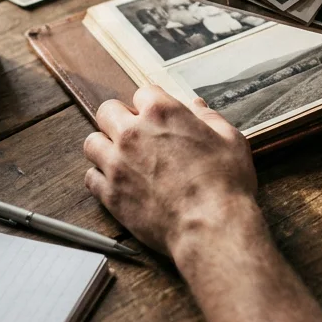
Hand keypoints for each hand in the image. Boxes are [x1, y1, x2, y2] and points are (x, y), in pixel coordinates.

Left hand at [83, 86, 258, 256]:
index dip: (151, 105)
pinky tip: (118, 183)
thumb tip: (198, 107)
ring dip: (105, 147)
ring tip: (122, 158)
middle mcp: (132, 133)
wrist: (210, 227)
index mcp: (162, 113)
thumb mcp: (230, 140)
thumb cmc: (225, 184)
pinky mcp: (110, 193)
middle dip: (120, 119)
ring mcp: (117, 163)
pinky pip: (91, 177)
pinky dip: (101, 178)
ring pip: (92, 143)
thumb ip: (209, 119)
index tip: (157, 118)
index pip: (142, 94)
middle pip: (107, 111)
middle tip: (136, 135)